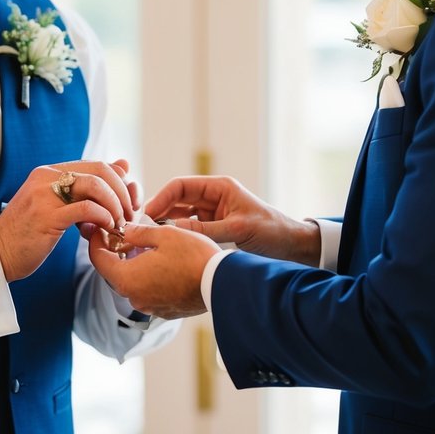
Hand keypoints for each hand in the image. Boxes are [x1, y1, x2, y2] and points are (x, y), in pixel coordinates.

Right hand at [0, 159, 134, 281]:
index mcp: (50, 172)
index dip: (120, 182)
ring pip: (95, 186)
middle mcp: (46, 177)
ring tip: (119, 223)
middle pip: (101, 172)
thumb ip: (88, 186)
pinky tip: (107, 229)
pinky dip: (103, 217)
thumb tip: (124, 165)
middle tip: (129, 214)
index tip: (128, 203)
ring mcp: (45, 196)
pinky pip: (85, 209)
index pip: (97, 164)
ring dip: (115, 205)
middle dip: (122, 192)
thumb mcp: (59, 205)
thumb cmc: (30, 233)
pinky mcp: (46, 217)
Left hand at [87, 222, 218, 318]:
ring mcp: (150, 307)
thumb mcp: (163, 234)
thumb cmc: (193, 256)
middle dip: (115, 251)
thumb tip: (124, 231)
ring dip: (132, 264)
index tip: (100, 227)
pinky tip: (159, 261)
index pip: (98, 259)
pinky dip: (147, 276)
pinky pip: (147, 291)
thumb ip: (137, 232)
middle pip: (113, 272)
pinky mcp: (164, 310)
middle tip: (121, 232)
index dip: (96, 240)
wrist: (222, 284)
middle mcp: (134, 297)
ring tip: (143, 244)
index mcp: (128, 279)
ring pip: (131, 282)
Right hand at [145, 175, 320, 265]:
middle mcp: (213, 197)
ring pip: (180, 215)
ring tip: (151, 238)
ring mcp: (213, 213)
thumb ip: (205, 229)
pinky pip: (190, 228)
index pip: (181, 186)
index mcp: (219, 188)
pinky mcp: (214, 227)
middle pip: (177, 200)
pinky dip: (178, 234)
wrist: (292, 247)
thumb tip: (172, 230)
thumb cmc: (271, 232)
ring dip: (166, 224)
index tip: (148, 215)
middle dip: (159, 212)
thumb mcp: (238, 229)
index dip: (161, 198)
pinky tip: (168, 245)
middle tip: (142, 229)